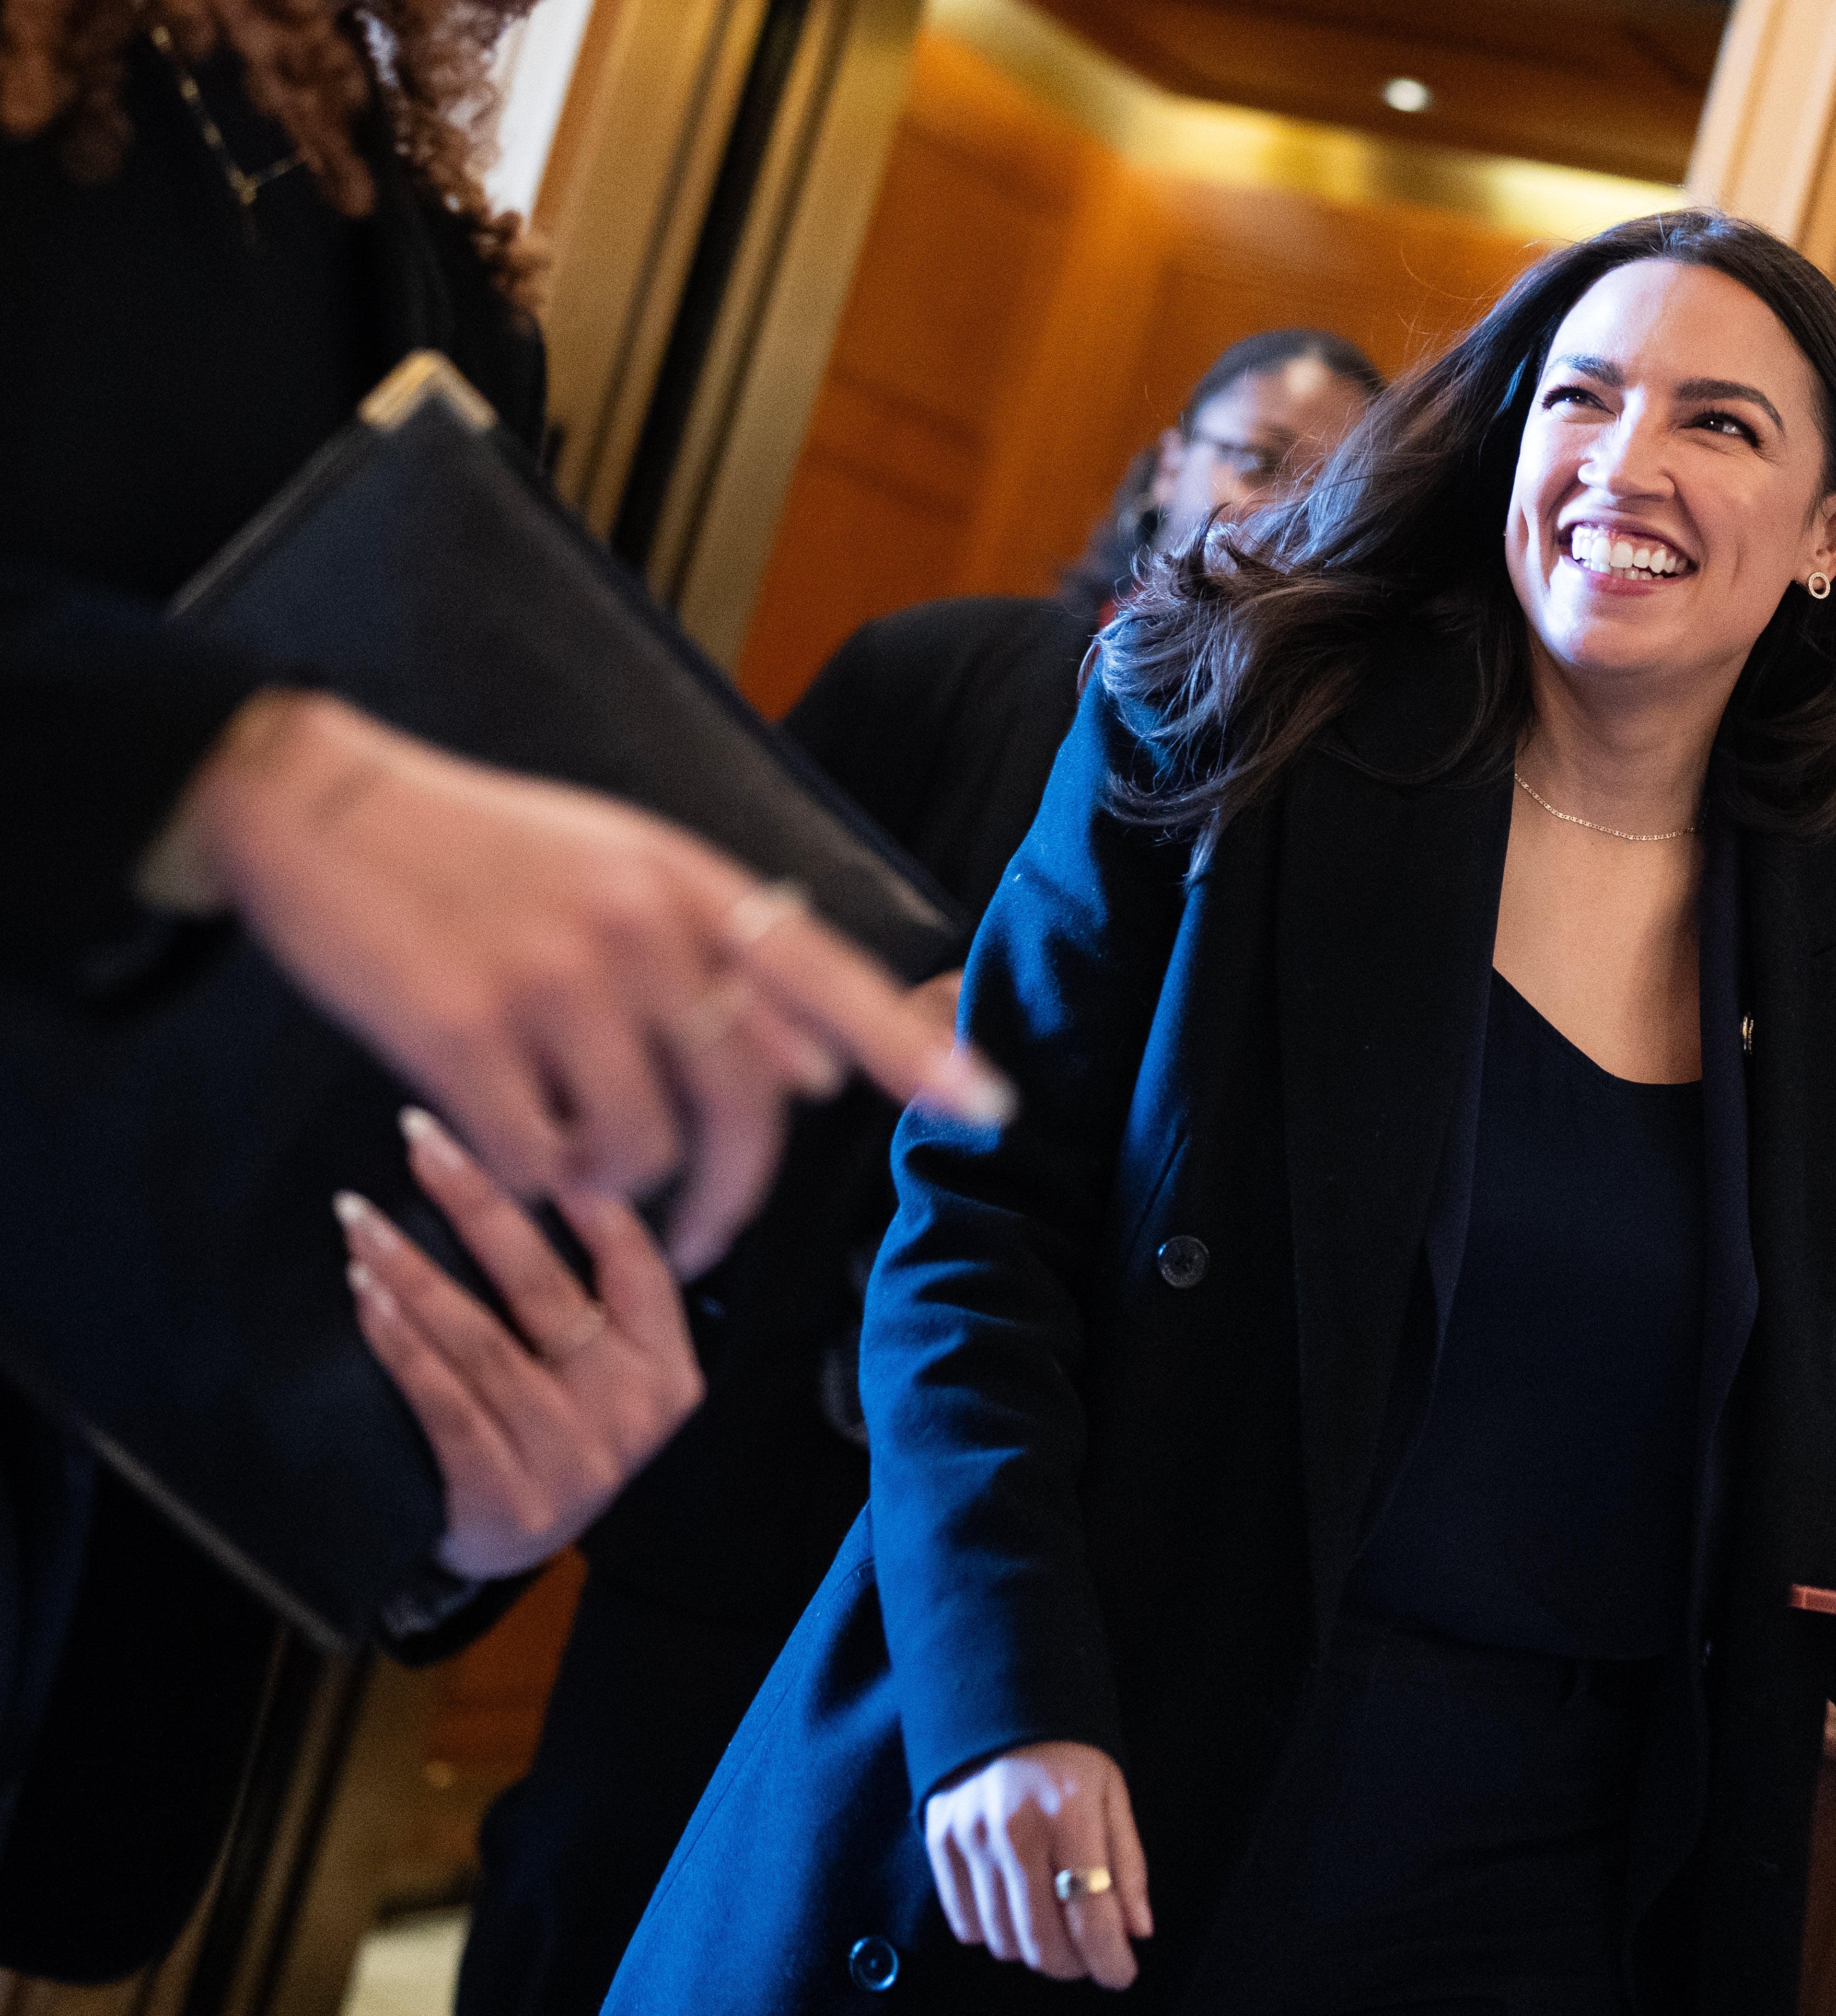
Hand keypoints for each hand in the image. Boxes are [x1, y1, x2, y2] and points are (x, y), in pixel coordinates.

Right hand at [159, 692, 1011, 1273]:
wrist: (319, 807)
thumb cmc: (484, 850)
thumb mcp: (622, 871)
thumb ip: (722, 966)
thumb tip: (816, 1079)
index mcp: (689, 885)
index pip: (829, 979)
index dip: (911, 1052)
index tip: (991, 1108)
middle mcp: (640, 929)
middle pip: (744, 1106)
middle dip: (732, 1197)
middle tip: (702, 1239)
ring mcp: (552, 980)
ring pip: (640, 1149)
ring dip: (608, 1177)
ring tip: (557, 1134)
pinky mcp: (461, 1032)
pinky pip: (540, 1161)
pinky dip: (530, 1172)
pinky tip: (497, 1126)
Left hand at [338, 1106, 703, 1578]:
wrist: (508, 1558)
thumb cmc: (554, 1440)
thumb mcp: (607, 1379)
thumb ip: (603, 1305)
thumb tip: (558, 1176)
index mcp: (667, 1373)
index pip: (638, 1267)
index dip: (588, 1200)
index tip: (531, 1136)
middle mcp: (628, 1413)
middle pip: (543, 1288)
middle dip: (477, 1203)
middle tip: (420, 1141)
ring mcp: (568, 1459)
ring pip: (480, 1342)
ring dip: (413, 1269)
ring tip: (361, 1219)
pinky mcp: (503, 1497)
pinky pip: (442, 1402)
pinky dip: (400, 1343)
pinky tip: (366, 1298)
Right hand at [924, 1741, 1153, 1988]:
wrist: (999, 1699)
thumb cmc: (1067, 1751)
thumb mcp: (1112, 1793)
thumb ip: (1127, 1864)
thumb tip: (1137, 1930)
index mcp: (1069, 1813)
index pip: (1091, 1914)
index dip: (1109, 1959)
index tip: (1121, 1974)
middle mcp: (1015, 1829)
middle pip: (1042, 1939)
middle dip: (1073, 1964)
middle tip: (1090, 1956)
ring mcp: (971, 1837)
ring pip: (1003, 1939)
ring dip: (1034, 1950)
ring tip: (1055, 1929)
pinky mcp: (939, 1841)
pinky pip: (965, 1923)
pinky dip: (994, 1932)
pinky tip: (1015, 1908)